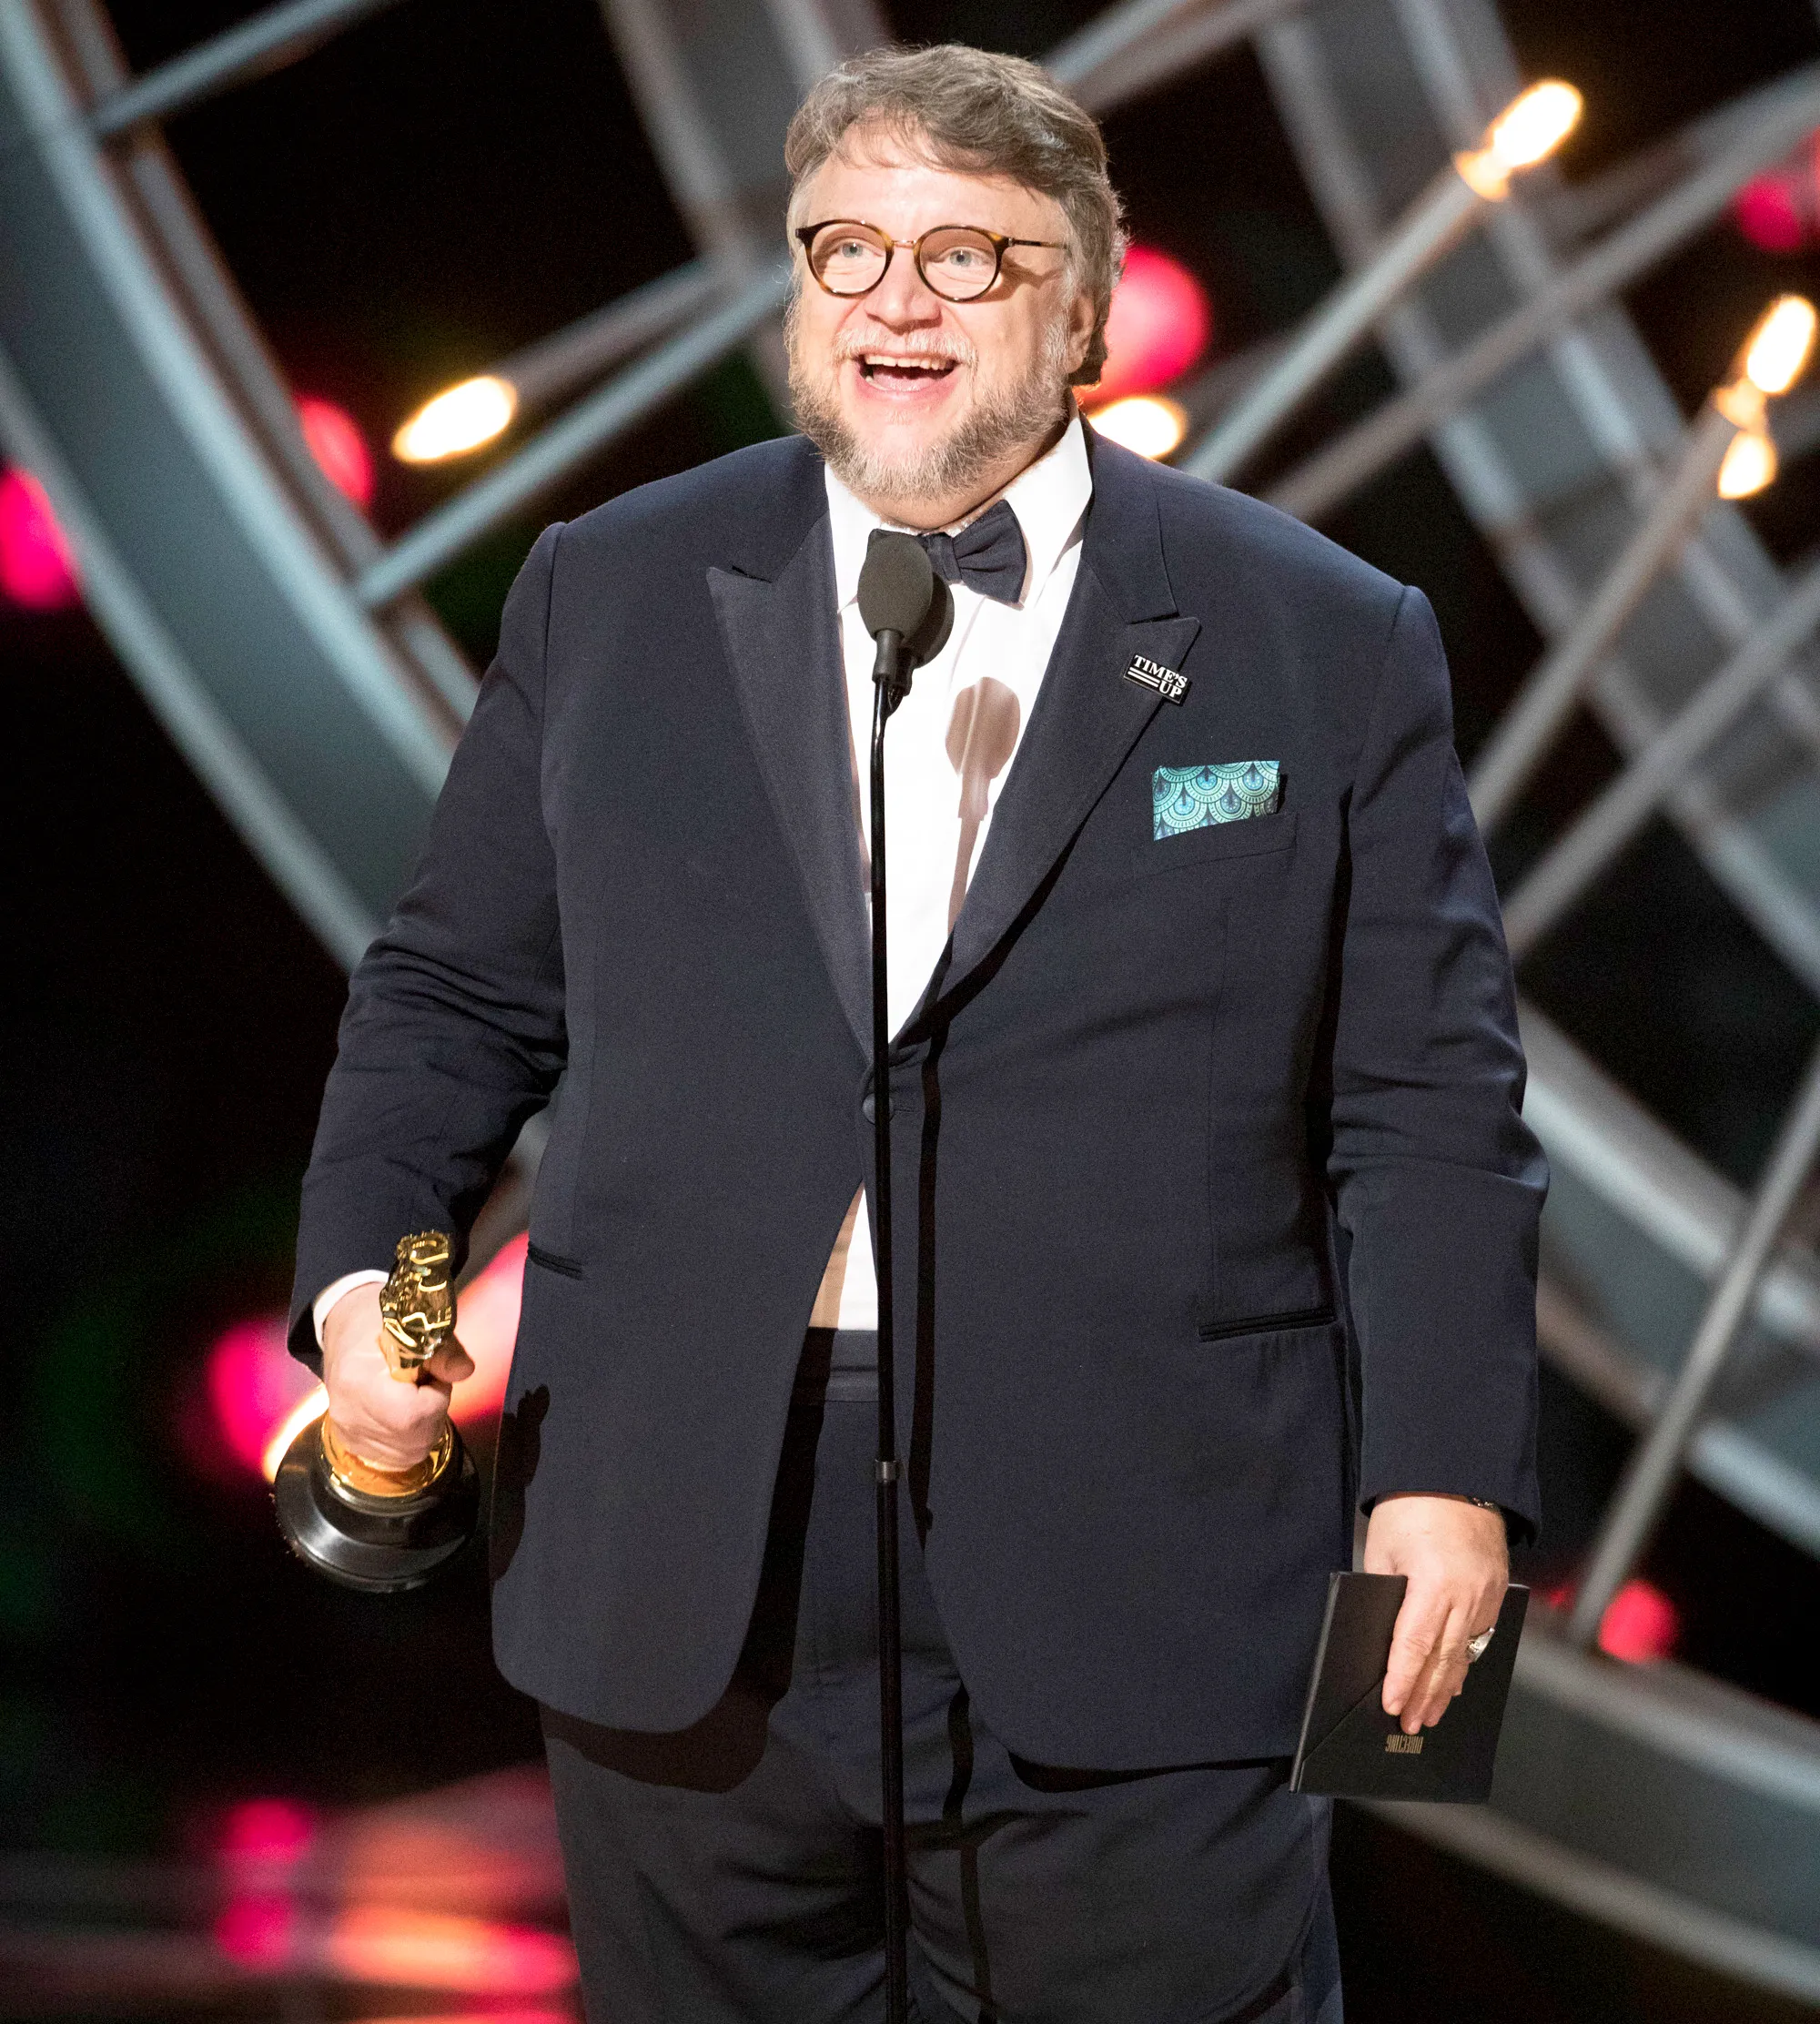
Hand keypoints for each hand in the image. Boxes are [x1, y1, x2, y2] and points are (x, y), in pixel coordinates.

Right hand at [319, 1281, 473, 1472]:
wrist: (345, 1326)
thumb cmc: (381, 1320)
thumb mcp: (416, 1323)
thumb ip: (444, 1349)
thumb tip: (464, 1371)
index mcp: (358, 1380)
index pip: (412, 1414)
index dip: (436, 1398)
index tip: (432, 1375)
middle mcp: (348, 1413)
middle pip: (414, 1438)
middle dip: (434, 1413)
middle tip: (426, 1384)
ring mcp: (346, 1432)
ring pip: (410, 1453)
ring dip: (424, 1427)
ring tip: (413, 1396)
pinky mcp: (349, 1443)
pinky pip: (396, 1457)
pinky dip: (410, 1439)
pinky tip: (402, 1412)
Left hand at [1364, 1493, 1507, 1733]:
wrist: (1456, 1476)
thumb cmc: (1410, 1508)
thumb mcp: (1384, 1552)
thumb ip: (1387, 1597)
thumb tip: (1382, 1640)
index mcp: (1435, 1583)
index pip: (1415, 1645)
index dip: (1402, 1680)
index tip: (1392, 1706)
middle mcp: (1468, 1594)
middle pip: (1444, 1659)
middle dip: (1425, 1695)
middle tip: (1411, 1724)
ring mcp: (1488, 1594)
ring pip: (1466, 1652)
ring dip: (1447, 1686)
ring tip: (1431, 1713)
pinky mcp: (1498, 1590)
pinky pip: (1481, 1634)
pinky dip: (1465, 1659)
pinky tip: (1455, 1679)